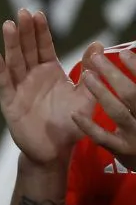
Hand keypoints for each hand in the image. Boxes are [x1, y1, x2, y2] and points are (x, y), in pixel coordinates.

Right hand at [0, 9, 94, 166]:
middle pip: (26, 49)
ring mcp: (19, 87)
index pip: (43, 46)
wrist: (55, 150)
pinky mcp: (9, 102)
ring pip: (14, 61)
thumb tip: (98, 44)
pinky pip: (3, 83)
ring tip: (8, 25)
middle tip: (22, 12)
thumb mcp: (85, 98)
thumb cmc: (69, 123)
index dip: (40, 31)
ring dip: (10, 44)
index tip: (38, 13)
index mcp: (49, 71)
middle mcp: (32, 76)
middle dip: (24, 31)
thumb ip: (91, 73)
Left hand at [74, 48, 135, 169]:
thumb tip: (127, 54)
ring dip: (102, 93)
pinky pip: (103, 138)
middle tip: (97, 57)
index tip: (124, 53)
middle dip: (114, 75)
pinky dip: (89, 126)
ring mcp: (135, 136)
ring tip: (87, 76)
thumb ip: (133, 86)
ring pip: (118, 112)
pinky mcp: (123, 151)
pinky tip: (75, 114)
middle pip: (132, 94)